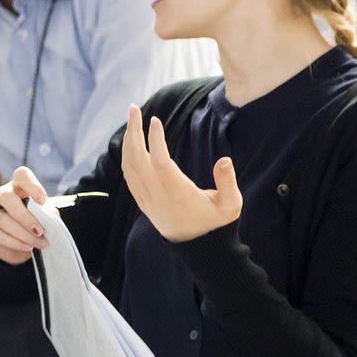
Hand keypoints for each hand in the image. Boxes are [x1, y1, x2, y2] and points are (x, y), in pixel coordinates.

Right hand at [0, 167, 50, 265]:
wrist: (25, 247)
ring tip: (39, 243)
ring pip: (2, 219)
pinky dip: (14, 242)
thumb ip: (47, 214)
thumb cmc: (36, 226)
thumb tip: (47, 216)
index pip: (21, 175)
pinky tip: (27, 246)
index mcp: (20, 186)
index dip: (32, 185)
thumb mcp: (46, 218)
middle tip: (39, 230)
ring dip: (22, 234)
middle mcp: (3, 194)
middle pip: (7, 197)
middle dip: (24, 216)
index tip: (43, 201)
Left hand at [120, 105, 242, 241]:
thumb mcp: (230, 205)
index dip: (155, 141)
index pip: (161, 163)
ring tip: (133, 119)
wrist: (197, 248)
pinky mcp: (142, 201)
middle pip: (137, 159)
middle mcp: (158, 195)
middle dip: (133, 132)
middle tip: (134, 108)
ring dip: (127, 140)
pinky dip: (126, 155)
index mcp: (178, 194)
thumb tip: (225, 160)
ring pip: (128, 166)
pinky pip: (128, 175)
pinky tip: (130, 142)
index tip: (155, 120)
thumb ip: (228, 183)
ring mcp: (147, 198)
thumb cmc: (216, 223)